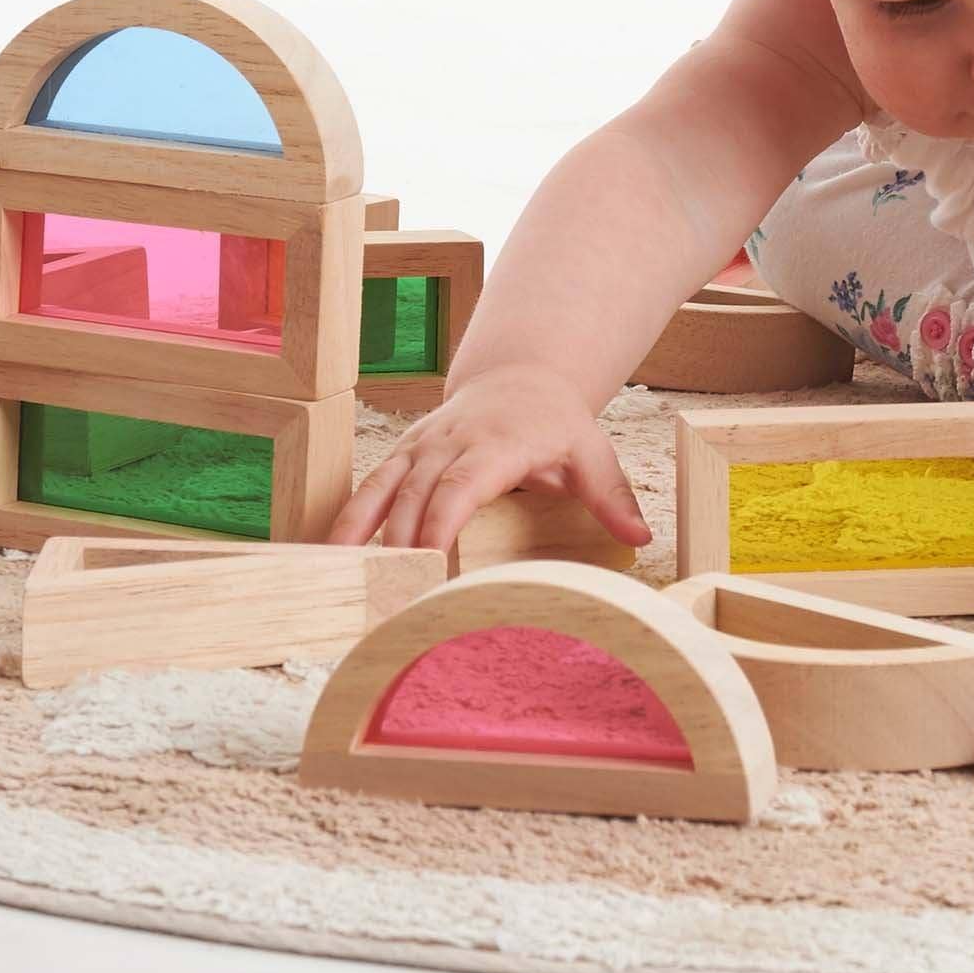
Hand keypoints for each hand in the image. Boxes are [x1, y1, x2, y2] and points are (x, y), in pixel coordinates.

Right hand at [325, 364, 652, 553]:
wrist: (520, 375)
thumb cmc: (556, 423)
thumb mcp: (591, 451)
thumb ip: (611, 495)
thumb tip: (641, 535)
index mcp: (498, 443)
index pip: (462, 483)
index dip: (442, 520)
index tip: (429, 561)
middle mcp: (452, 440)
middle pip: (417, 492)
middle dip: (401, 543)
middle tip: (390, 597)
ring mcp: (422, 444)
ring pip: (384, 485)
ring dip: (360, 530)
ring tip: (342, 576)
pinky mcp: (404, 451)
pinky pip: (372, 483)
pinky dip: (350, 517)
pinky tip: (333, 554)